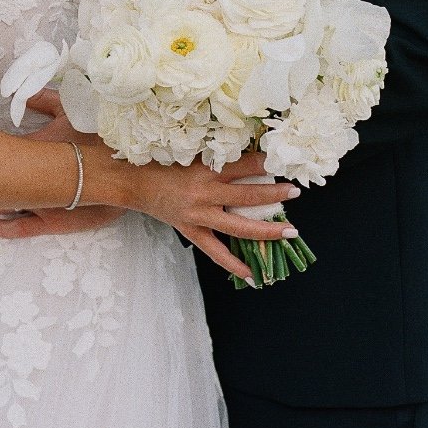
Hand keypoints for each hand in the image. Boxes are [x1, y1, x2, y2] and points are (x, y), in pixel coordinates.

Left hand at [0, 90, 125, 238]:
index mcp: (33, 151)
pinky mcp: (54, 220)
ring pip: (4, 205)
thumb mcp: (72, 111)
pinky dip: (6, 227)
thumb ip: (44, 100)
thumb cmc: (102, 137)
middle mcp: (31, 181)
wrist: (131, 172)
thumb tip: (21, 95)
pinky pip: (22, 227)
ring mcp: (41, 203)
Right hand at [133, 150, 301, 283]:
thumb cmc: (160, 162)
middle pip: (248, 195)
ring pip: (239, 227)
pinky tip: (252, 275)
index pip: (244, 164)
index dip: (265, 162)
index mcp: (205, 168)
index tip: (282, 161)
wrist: (132, 181)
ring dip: (267, 230)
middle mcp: (205, 192)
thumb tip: (245, 155)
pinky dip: (233, 265)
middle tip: (295, 192)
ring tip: (289, 231)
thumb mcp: (188, 152)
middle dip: (275, 194)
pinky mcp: (191, 231)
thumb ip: (215, 155)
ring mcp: (199, 215)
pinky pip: (216, 252)